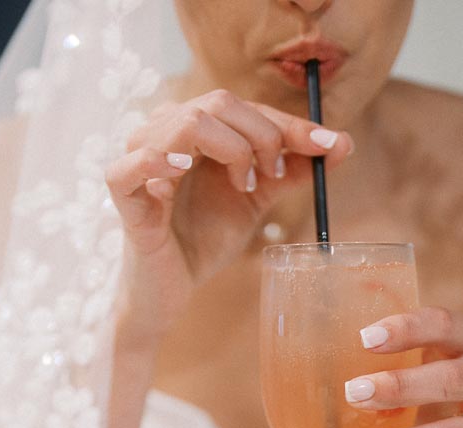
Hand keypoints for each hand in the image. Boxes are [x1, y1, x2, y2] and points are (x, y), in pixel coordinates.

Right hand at [105, 89, 352, 342]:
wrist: (172, 289)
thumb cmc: (204, 238)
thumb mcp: (255, 200)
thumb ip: (291, 170)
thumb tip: (340, 145)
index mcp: (196, 127)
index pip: (245, 107)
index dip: (289, 124)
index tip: (329, 146)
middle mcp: (165, 131)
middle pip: (219, 103)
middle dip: (262, 137)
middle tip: (274, 176)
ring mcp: (140, 157)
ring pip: (186, 122)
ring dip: (230, 150)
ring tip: (243, 186)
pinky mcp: (123, 192)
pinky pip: (134, 162)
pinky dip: (161, 162)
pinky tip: (183, 175)